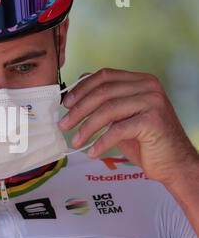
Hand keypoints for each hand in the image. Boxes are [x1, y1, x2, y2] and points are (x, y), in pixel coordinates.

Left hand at [58, 68, 198, 186]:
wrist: (173, 162)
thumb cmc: (144, 140)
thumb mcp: (121, 117)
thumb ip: (105, 103)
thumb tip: (73, 96)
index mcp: (140, 80)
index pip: (104, 76)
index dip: (81, 88)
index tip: (65, 104)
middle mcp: (148, 86)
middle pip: (103, 92)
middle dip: (79, 110)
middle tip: (64, 125)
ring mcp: (152, 102)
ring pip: (108, 110)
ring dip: (86, 128)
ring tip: (76, 141)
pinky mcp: (153, 121)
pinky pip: (117, 130)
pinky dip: (101, 143)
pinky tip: (92, 152)